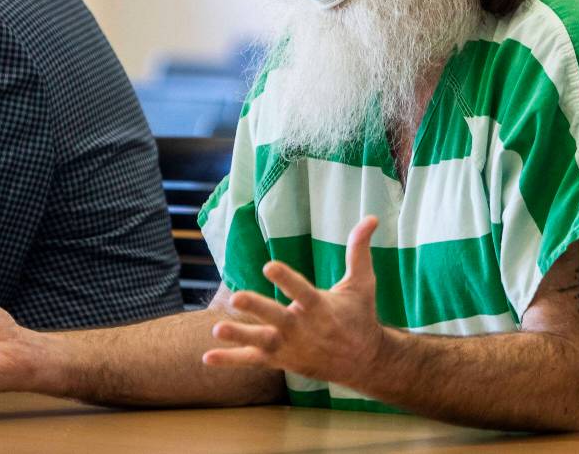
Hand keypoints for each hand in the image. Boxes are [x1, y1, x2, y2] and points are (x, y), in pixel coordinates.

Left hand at [204, 215, 387, 388]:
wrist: (363, 362)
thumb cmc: (360, 316)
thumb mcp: (362, 283)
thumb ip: (359, 250)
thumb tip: (371, 217)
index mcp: (321, 308)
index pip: (302, 291)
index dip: (286, 278)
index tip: (269, 265)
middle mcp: (303, 329)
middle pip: (276, 318)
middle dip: (257, 307)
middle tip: (235, 297)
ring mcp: (290, 347)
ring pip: (261, 342)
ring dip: (239, 336)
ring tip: (216, 328)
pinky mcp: (280, 360)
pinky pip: (252, 361)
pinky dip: (230, 360)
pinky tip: (207, 357)